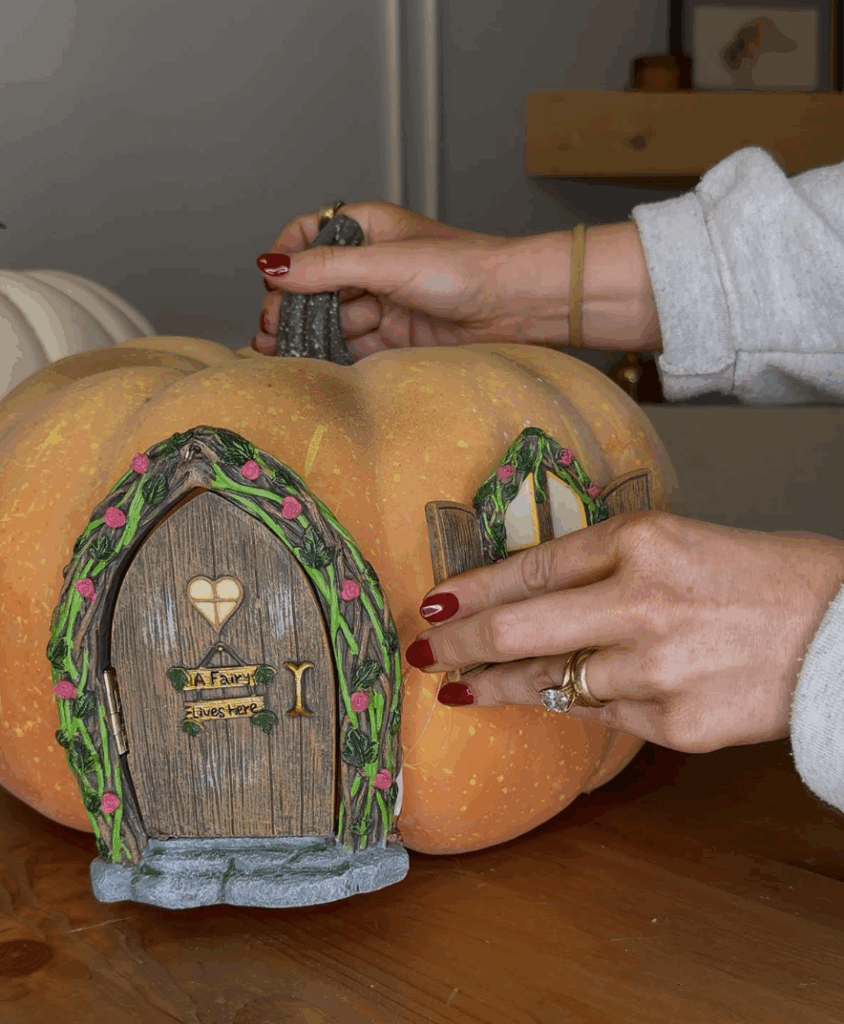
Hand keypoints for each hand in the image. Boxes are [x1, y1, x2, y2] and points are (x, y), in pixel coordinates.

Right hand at [253, 201, 659, 359]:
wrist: (515, 306)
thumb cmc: (462, 269)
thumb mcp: (387, 263)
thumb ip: (327, 268)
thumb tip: (270, 268)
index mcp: (368, 228)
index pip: (309, 235)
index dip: (286, 258)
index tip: (269, 283)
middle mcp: (372, 262)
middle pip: (316, 285)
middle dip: (289, 307)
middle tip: (266, 333)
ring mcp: (384, 300)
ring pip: (333, 318)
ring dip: (306, 335)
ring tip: (277, 355)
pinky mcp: (397, 335)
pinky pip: (354, 345)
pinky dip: (332, 355)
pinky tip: (309, 365)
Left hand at [405, 512, 843, 753]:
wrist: (842, 636)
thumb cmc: (764, 577)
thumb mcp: (681, 541)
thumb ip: (608, 564)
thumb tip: (532, 591)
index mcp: (644, 540)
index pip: (533, 565)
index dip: (476, 586)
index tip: (438, 599)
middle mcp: (641, 602)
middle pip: (521, 626)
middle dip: (459, 641)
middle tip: (421, 648)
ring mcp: (656, 668)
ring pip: (551, 681)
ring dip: (499, 685)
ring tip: (460, 686)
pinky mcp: (674, 723)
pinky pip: (599, 716)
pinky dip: (567, 705)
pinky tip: (536, 701)